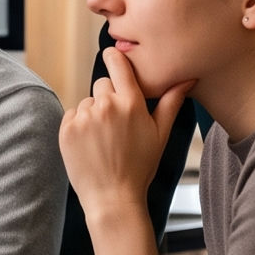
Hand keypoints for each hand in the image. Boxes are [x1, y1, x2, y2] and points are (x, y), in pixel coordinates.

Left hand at [58, 47, 193, 221]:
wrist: (112, 198)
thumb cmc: (140, 167)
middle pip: (103, 84)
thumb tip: (188, 78)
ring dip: (94, 114)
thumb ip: (171, 102)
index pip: (117, 63)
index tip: (113, 56)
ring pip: (88, 101)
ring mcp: (84, 117)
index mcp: (131, 103)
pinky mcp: (66, 129)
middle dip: (109, 97)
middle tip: (117, 125)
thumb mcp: (160, 134)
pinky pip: (73, 115)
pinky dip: (79, 126)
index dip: (115, 57)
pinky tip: (90, 145)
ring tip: (104, 140)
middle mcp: (106, 106)